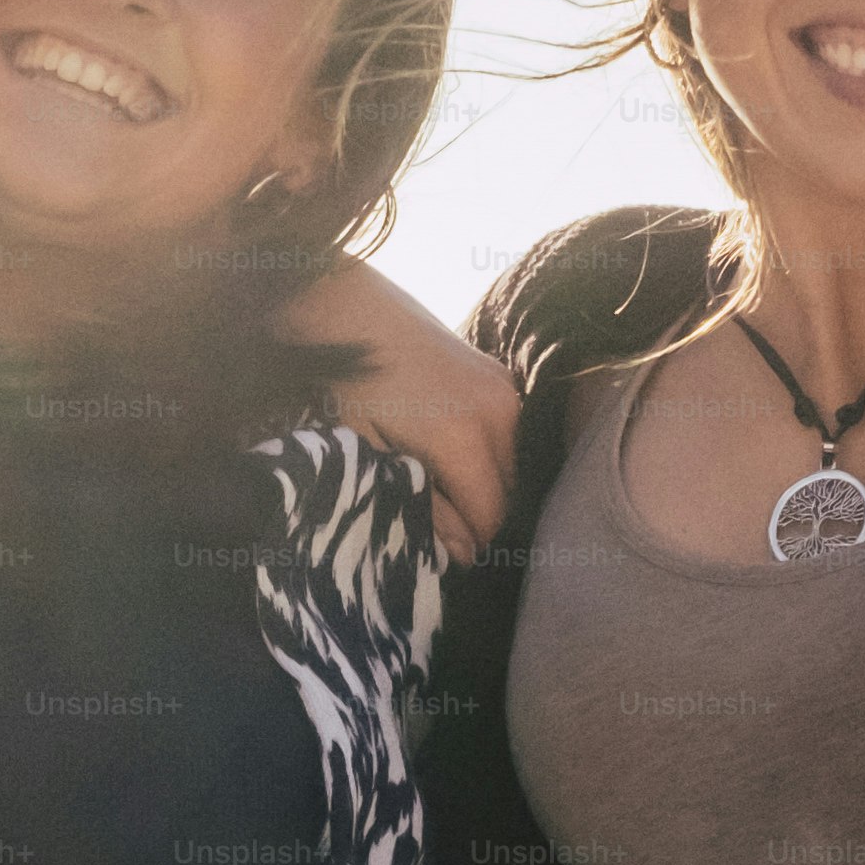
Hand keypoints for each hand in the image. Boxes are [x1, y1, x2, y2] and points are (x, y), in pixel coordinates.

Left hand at [282, 258, 519, 558]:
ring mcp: (505, 391)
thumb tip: (463, 554)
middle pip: (505, 493)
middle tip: (431, 508)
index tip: (436, 541)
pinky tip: (445, 443)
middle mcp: (498, 414)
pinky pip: (507, 433)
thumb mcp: (374, 453)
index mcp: (464, 438)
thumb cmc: (354, 385)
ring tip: (434, 473)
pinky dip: (485, 450)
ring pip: (510, 464)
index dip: (466, 539)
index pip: (489, 516)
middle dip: (476, 512)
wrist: (355, 310)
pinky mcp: (503, 376)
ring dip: (482, 480)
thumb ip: (423, 506)